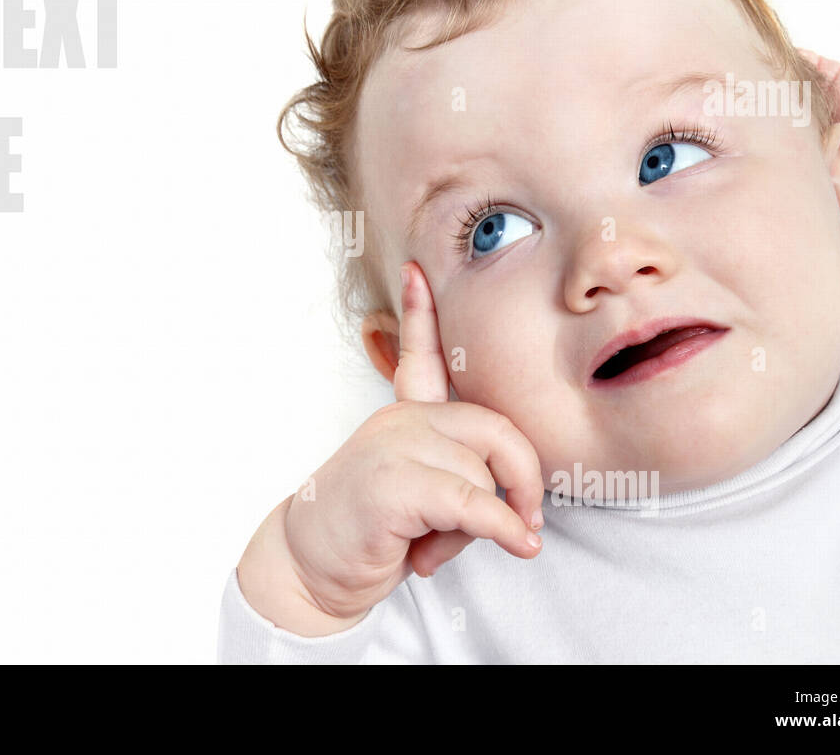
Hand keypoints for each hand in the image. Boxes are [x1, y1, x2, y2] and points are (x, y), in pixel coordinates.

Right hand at [237, 261, 544, 635]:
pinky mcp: (391, 484)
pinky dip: (504, 528)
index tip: (417, 271)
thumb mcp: (425, 497)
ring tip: (442, 543)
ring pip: (485, 474)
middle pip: (493, 428)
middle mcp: (398, 422)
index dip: (420, 314)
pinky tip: (518, 544)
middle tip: (529, 516)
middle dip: (525, 476)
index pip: (417, 357)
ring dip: (486, 523)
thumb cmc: (372, 533)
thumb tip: (517, 512)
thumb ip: (461, 481)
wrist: (310, 568)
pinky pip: (475, 502)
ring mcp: (392, 447)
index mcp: (403, 417)